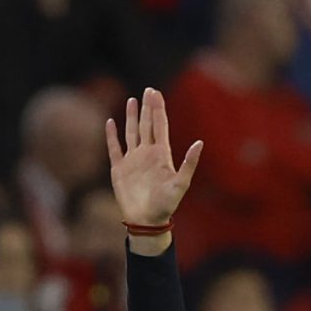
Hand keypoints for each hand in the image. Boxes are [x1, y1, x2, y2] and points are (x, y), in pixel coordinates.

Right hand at [106, 88, 202, 229]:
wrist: (147, 221)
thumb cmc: (166, 205)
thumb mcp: (181, 184)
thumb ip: (189, 163)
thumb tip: (200, 142)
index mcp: (161, 155)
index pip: (159, 126)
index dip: (158, 109)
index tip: (156, 93)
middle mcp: (147, 154)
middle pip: (147, 125)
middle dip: (148, 107)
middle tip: (149, 90)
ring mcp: (133, 160)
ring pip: (132, 132)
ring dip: (132, 117)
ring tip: (132, 100)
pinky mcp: (119, 168)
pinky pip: (114, 148)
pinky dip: (111, 135)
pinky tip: (110, 122)